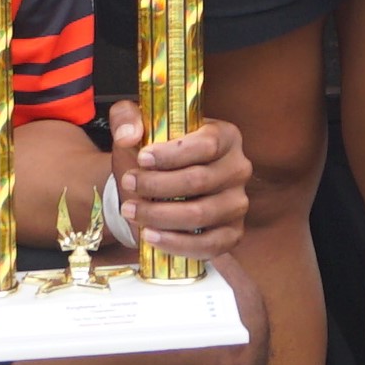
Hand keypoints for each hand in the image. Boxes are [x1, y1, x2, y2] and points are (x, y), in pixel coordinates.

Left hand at [107, 101, 249, 262]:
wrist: (160, 188)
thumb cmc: (153, 155)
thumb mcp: (138, 126)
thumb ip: (126, 118)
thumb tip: (129, 136)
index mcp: (225, 136)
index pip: (206, 145)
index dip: (173, 154)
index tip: (142, 158)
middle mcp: (238, 169)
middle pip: (199, 180)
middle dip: (157, 185)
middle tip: (128, 185)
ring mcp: (237, 204)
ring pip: (201, 214)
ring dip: (160, 216)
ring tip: (131, 211)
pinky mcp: (232, 233)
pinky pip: (209, 245)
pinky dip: (177, 244)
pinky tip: (150, 236)